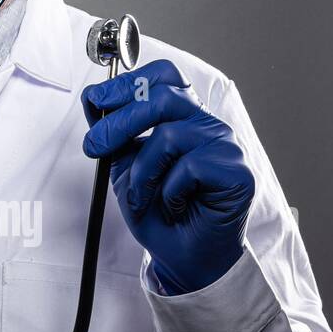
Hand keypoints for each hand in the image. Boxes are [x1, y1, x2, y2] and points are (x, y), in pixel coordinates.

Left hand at [81, 59, 254, 294]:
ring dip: (143, 171)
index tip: (94, 100)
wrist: (178, 254)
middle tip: (94, 146)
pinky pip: (190, 168)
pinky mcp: (238, 173)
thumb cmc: (155, 209)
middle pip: (164, 97)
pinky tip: (174, 205)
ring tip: (142, 196)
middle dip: (120, 121)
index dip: (127, 82)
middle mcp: (207, 125)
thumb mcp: (123, 164)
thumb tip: (94, 101)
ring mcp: (225, 146)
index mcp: (183, 116)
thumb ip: (114, 132)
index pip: (163, 77)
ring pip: (171, 136)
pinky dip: (170, 191)